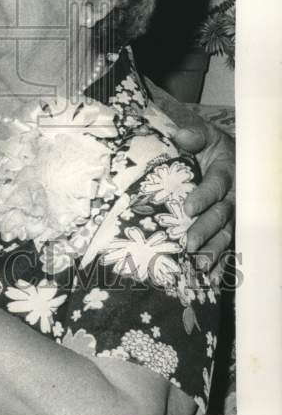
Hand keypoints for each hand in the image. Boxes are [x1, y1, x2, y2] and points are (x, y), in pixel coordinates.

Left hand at [172, 126, 235, 281]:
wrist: (227, 156)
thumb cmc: (209, 146)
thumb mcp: (205, 135)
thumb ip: (194, 135)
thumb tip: (180, 136)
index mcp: (227, 173)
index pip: (215, 186)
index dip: (203, 197)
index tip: (188, 208)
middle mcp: (234, 196)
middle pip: (222, 216)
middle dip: (206, 231)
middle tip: (190, 245)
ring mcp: (234, 214)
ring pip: (226, 235)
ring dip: (214, 252)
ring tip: (199, 267)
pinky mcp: (231, 228)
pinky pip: (229, 247)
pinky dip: (221, 264)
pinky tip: (210, 279)